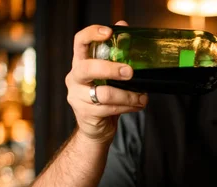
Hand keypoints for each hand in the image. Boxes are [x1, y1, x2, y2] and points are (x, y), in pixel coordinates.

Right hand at [66, 21, 147, 142]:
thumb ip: (115, 54)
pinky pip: (110, 108)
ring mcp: (77, 97)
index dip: (92, 35)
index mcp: (80, 63)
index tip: (108, 33)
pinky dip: (128, 107)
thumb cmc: (104, 99)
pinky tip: (137, 105)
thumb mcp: (109, 76)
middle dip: (111, 69)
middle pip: (87, 68)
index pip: (79, 42)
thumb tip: (125, 26)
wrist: (95, 129)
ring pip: (105, 93)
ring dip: (129, 95)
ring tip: (142, 97)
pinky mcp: (86, 114)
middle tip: (130, 72)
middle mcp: (74, 78)